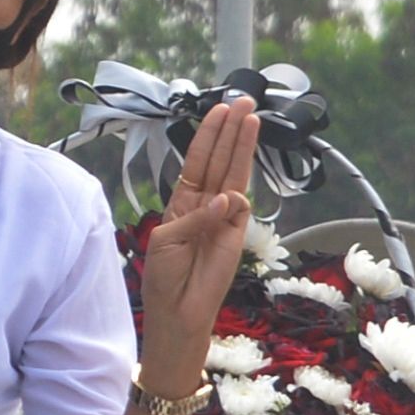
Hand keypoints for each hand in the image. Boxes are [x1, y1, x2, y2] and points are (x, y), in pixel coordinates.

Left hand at [130, 97, 260, 366]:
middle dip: (231, 130)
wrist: (178, 312)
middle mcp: (205, 203)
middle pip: (220, 159)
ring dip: (242, 146)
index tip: (219, 110)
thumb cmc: (164, 277)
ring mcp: (224, 217)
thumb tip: (226, 198)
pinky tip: (228, 195)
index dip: (208, 135)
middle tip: (244, 101)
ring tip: (251, 117)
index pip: (198, 160)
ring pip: (235, 174)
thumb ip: (194, 216)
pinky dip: (233, 199)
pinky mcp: (237, 234)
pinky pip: (240, 208)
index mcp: (183, 201)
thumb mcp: (166, 240)